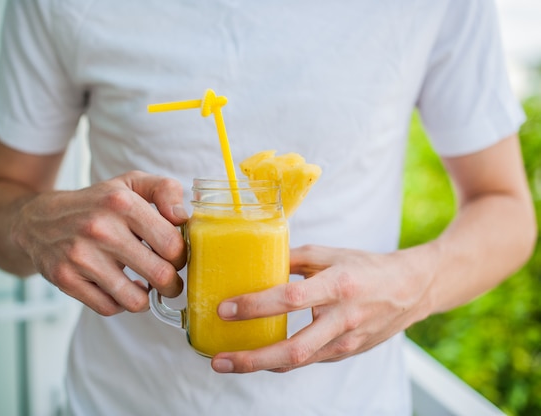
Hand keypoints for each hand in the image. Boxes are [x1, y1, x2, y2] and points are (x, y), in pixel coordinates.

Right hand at [12, 170, 187, 314]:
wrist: (38, 220)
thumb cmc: (97, 204)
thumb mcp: (131, 184)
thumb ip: (165, 191)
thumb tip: (183, 218)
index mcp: (122, 203)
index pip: (172, 244)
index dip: (181, 256)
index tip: (176, 258)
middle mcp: (100, 229)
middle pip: (160, 275)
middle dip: (172, 284)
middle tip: (170, 282)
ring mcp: (80, 256)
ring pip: (135, 299)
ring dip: (147, 298)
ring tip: (146, 287)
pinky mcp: (66, 279)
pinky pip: (109, 308)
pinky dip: (121, 303)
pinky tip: (121, 288)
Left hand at [211, 245, 430, 372]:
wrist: (411, 290)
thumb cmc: (367, 267)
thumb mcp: (331, 254)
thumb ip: (294, 258)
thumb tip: (258, 259)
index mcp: (338, 285)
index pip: (292, 298)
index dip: (256, 305)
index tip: (225, 309)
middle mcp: (343, 318)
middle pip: (294, 348)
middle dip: (252, 359)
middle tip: (219, 360)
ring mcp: (346, 341)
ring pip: (299, 361)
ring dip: (260, 364)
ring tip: (228, 362)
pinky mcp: (346, 353)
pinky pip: (308, 360)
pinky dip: (281, 359)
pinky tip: (259, 355)